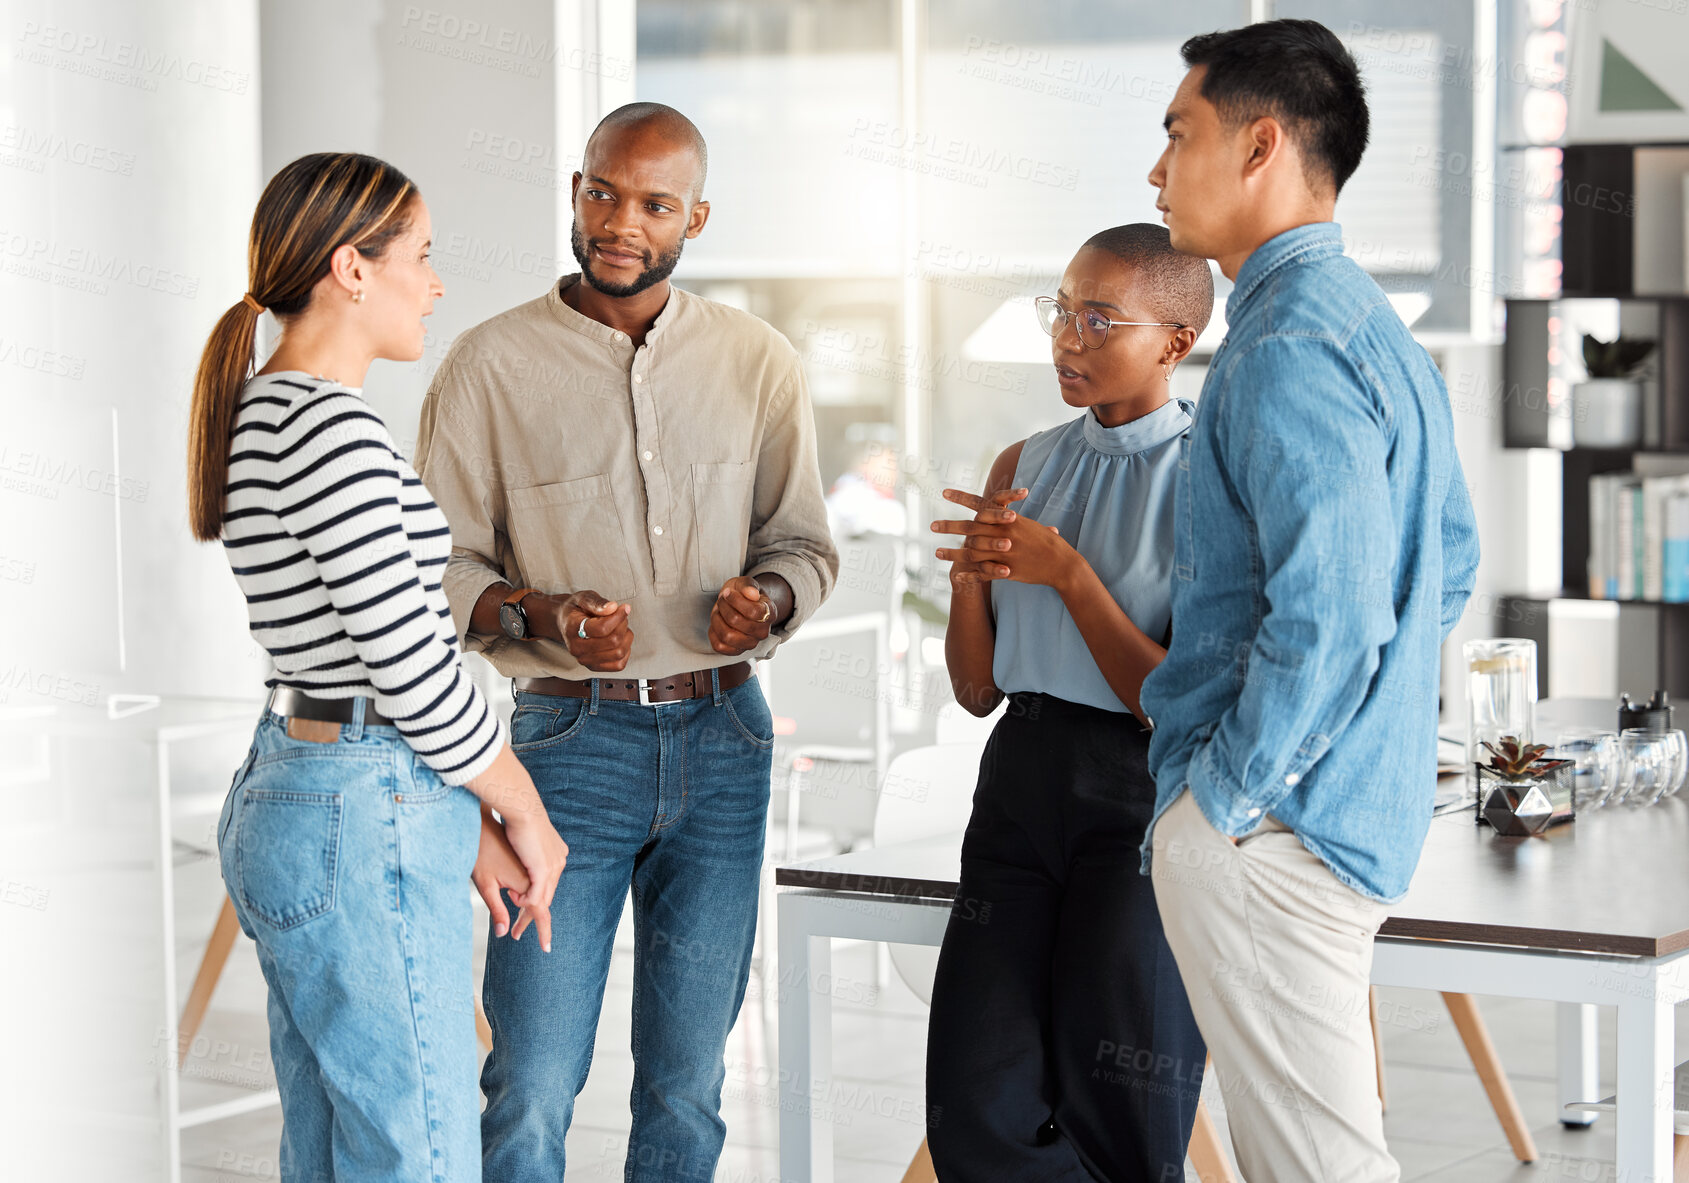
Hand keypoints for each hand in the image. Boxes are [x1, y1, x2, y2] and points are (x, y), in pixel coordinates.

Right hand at [465, 745, 567, 951]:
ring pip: (543, 898)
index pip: (547, 885)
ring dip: (529, 916)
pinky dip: (528, 905)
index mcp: (555, 854)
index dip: (535, 902)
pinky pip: (537, 894)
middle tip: (518, 934)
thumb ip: (520, 856)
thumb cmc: (514, 818)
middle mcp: (558, 861)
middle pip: (546, 896)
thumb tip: (513, 858)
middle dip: (533, 917)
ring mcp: (553, 866)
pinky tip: (519, 913)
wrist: (519, 805)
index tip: (525, 916)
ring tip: (517, 932)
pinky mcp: (542, 868)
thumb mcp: (518, 843)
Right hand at [529, 589, 632, 670]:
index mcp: (572, 628)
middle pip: (613, 641)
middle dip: (622, 625)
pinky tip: (620, 640)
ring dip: (626, 638)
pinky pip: (619, 664)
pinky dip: (625, 651)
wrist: (566, 622)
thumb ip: (597, 602)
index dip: (618, 617)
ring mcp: (584, 660)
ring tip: (620, 627)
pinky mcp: (594, 667)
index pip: (602, 628)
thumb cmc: (577, 609)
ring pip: (618, 653)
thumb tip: (612, 608)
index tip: (625, 608)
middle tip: (620, 617)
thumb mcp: (584, 598)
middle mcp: (576, 648)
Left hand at [710, 575, 774, 655]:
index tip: (728, 593)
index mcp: (770, 613)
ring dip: (717, 620)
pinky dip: (713, 633)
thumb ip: (748, 585)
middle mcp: (763, 632)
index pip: (753, 612)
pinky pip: (719, 646)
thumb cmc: (742, 593)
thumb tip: (752, 594)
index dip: (736, 601)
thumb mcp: (744, 583)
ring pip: (727, 636)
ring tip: (718, 611)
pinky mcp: (736, 651)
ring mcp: (751, 644)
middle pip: (736, 622)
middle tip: (722, 600)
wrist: (739, 606)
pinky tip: (717, 623)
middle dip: (724, 607)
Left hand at [932, 488, 1078, 590]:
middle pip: (970, 528)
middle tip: (932, 525)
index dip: (962, 498)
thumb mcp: (1031, 525)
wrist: (1061, 563)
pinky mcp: (1006, 570)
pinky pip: (982, 572)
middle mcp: (1003, 533)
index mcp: (1008, 519)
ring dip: (953, 552)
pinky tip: (956, 575)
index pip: (981, 505)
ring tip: (937, 552)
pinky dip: (969, 574)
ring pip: (971, 552)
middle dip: (949, 526)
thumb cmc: (1048, 542)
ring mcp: (1003, 552)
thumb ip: (1014, 519)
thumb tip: (1007, 511)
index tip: (944, 493)